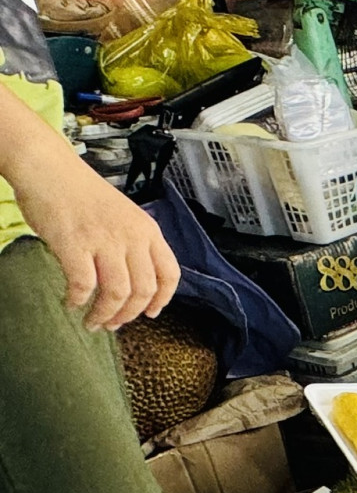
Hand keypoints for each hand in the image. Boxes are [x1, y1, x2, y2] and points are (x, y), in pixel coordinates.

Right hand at [7, 133, 178, 330]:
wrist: (50, 169)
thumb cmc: (81, 193)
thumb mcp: (123, 216)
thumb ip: (133, 243)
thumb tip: (133, 279)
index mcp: (148, 229)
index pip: (170, 273)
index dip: (163, 299)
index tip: (151, 313)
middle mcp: (132, 236)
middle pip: (144, 290)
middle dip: (129, 314)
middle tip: (114, 324)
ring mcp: (104, 240)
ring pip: (118, 293)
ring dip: (105, 314)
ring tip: (93, 322)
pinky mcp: (75, 244)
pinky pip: (84, 285)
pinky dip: (78, 300)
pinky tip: (71, 303)